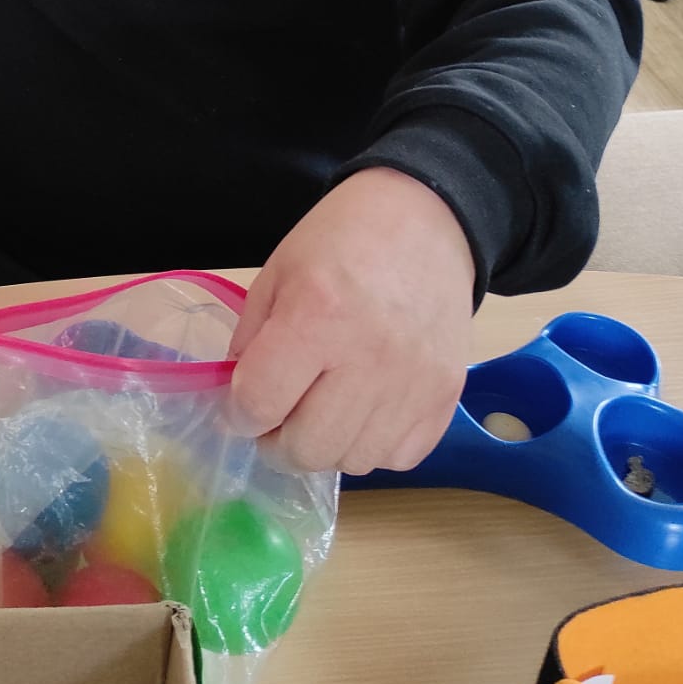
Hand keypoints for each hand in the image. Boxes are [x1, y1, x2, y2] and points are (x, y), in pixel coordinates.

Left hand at [228, 167, 474, 474]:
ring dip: (326, 446)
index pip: (259, 404)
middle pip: (306, 449)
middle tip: (276, 418)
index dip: (237, 415)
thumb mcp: (278, 272)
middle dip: (276, 442)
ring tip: (322, 410)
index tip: (239, 407)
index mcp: (317, 317)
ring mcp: (413, 384)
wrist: (425, 221)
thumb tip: (237, 403)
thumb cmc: (342, 240)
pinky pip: (398, 458)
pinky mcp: (445, 396)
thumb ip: (250, 340)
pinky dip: (373, 445)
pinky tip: (364, 410)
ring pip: (352, 462)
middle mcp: (369, 359)